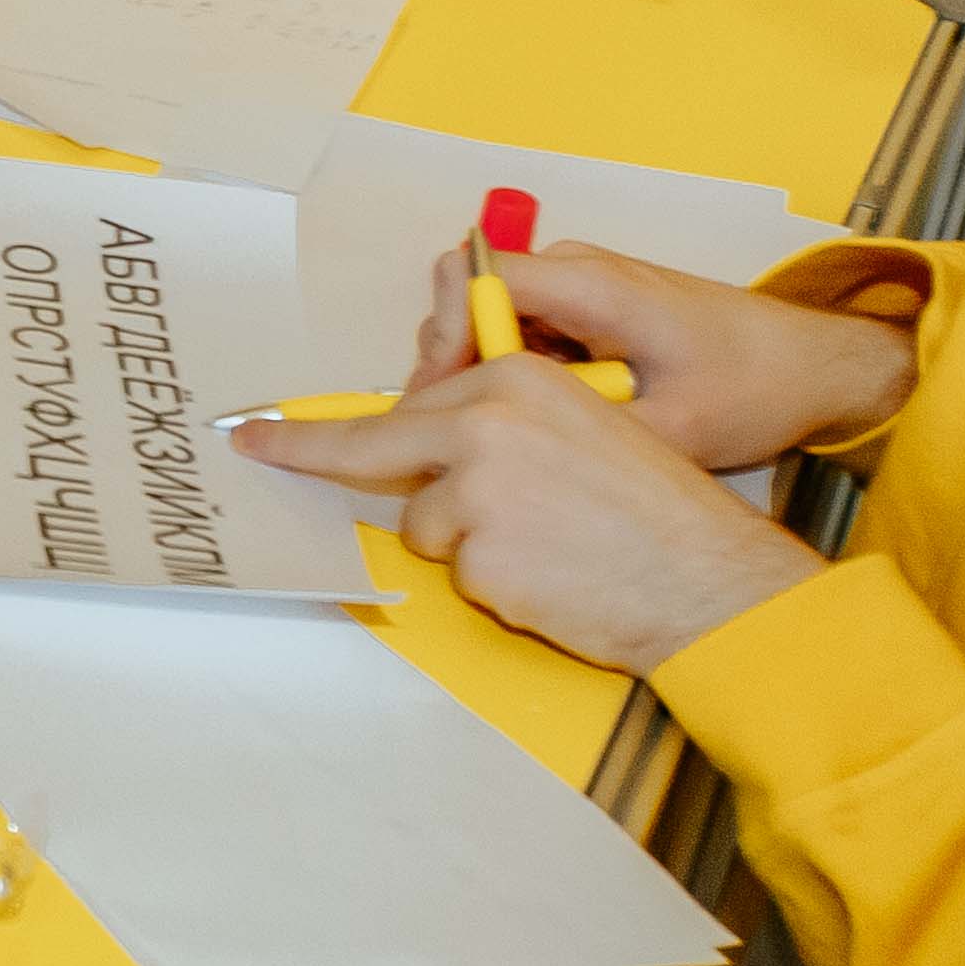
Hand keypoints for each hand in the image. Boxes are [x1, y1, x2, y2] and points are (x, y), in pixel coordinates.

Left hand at [233, 345, 820, 673]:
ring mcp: (478, 493)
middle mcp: (485, 424)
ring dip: (471, 544)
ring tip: (551, 545)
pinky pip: (464, 575)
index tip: (267, 427)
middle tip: (254, 446)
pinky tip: (554, 578)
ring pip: (429, 525)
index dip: (331, 425)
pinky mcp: (482, 559)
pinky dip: (500, 584)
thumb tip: (432, 435)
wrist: (710, 580)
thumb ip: (504, 421)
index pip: (403, 404)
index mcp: (513, 381)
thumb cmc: (657, 510)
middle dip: (310, 455)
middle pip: (377, 449)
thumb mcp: (585, 427)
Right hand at [426, 241, 915, 470]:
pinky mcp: (588, 310)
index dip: (446, 338)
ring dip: (476, 372)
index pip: (476, 279)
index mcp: (593, 283)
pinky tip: (531, 425)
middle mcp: (576, 270)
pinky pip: (520, 330)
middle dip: (449, 362)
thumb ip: (581, 428)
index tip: (445, 401)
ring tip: (493, 437)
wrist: (811, 366)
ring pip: (488, 316)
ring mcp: (580, 287)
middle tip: (457, 433)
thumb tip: (501, 458)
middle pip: (469, 294)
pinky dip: (507, 374)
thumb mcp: (669, 428)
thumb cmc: (751, 387)